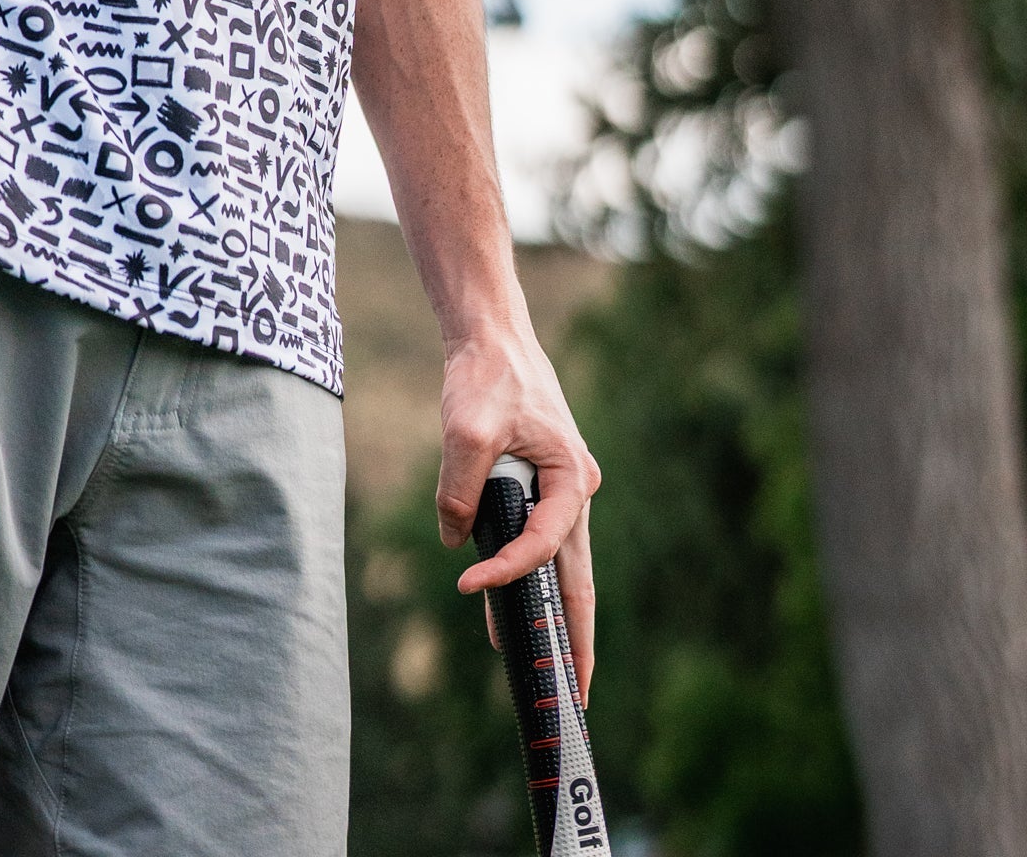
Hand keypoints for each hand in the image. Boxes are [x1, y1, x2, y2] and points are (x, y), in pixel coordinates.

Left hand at [436, 325, 601, 704]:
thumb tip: (453, 538)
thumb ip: (459, 486)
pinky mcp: (543, 487)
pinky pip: (540, 546)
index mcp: (572, 477)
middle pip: (579, 580)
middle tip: (575, 696)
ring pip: (561, 568)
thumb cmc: (487, 373)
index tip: (468, 588)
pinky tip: (507, 611)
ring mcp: (563, 490)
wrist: (491, 335)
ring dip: (550, 617)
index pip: (544, 545)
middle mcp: (577, 490)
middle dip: (576, 640)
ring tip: (543, 674)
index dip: (506, 573)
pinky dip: (528, 580)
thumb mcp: (466, 427)